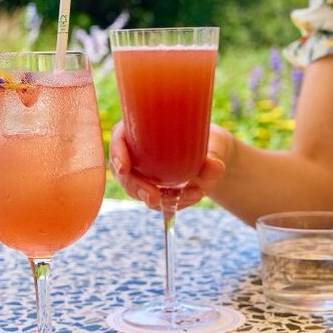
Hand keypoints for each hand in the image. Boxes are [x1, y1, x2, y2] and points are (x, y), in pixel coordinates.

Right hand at [109, 122, 230, 210]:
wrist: (215, 157)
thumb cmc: (209, 140)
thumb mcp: (214, 143)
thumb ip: (214, 154)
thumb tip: (214, 165)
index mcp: (143, 128)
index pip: (119, 137)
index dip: (117, 152)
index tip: (124, 167)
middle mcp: (138, 151)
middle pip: (123, 171)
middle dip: (135, 187)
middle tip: (153, 197)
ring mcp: (143, 173)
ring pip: (137, 190)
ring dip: (160, 199)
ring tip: (194, 193)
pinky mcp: (154, 189)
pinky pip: (156, 201)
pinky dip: (173, 204)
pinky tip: (195, 195)